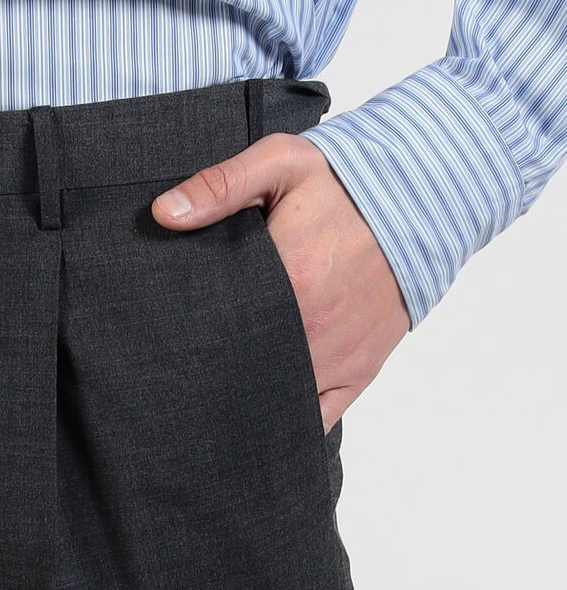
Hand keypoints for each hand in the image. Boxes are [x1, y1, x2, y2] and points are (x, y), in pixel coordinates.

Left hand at [151, 133, 411, 434]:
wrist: (424, 201)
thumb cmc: (347, 184)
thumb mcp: (281, 164)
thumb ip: (220, 186)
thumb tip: (165, 213)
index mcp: (288, 281)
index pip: (220, 328)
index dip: (188, 340)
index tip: (164, 346)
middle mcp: (312, 330)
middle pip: (243, 370)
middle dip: (210, 375)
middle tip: (179, 377)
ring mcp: (336, 357)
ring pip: (276, 400)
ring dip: (244, 404)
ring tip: (209, 405)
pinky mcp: (358, 372)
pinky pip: (316, 417)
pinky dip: (288, 425)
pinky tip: (259, 423)